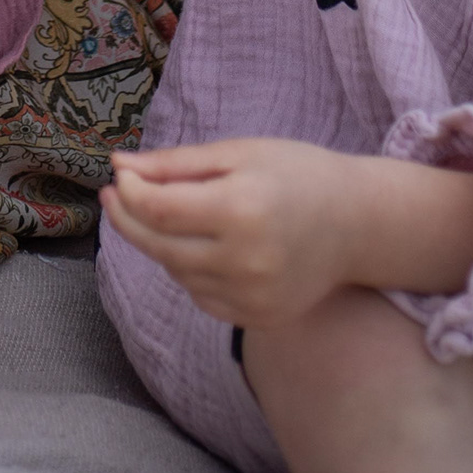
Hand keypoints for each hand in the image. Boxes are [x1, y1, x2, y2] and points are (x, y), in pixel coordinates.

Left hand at [104, 138, 363, 327]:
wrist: (356, 224)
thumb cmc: (296, 174)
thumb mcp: (238, 153)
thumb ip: (176, 163)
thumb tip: (118, 165)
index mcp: (240, 210)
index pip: (159, 210)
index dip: (128, 193)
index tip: (117, 176)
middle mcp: (245, 261)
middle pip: (159, 247)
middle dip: (129, 220)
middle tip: (116, 195)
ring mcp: (252, 297)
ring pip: (178, 273)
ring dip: (162, 244)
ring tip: (174, 214)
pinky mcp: (258, 319)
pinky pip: (202, 296)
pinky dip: (191, 271)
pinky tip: (204, 246)